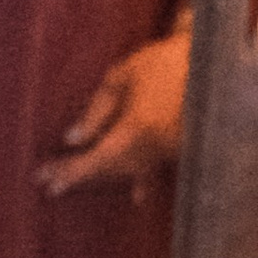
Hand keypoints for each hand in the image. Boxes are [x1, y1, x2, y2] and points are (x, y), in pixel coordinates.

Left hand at [40, 25, 189, 193]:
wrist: (210, 60)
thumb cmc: (161, 62)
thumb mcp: (120, 77)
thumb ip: (96, 111)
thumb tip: (72, 139)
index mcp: (136, 129)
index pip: (96, 160)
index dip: (71, 171)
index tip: (48, 180)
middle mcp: (153, 148)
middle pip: (108, 170)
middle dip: (79, 174)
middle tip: (50, 179)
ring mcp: (169, 152)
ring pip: (128, 171)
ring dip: (102, 176)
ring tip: (73, 180)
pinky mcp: (180, 150)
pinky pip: (153, 169)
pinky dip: (141, 182)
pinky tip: (137, 198)